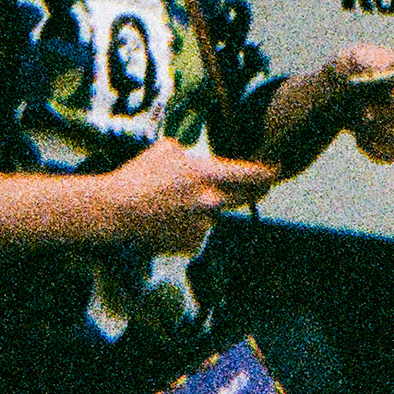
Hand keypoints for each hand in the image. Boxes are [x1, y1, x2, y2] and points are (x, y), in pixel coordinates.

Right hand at [87, 138, 282, 254]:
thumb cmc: (139, 174)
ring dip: (209, 207)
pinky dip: (191, 224)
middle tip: (257, 183)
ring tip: (177, 201)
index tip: (276, 168)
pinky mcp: (191, 244)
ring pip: (216, 213)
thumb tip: (197, 160)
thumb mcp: (167, 149)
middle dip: (254, 189)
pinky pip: (199, 230)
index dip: (268, 171)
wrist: (117, 210)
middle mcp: (211, 202)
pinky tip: (170, 218)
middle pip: (245, 196)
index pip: (251, 174)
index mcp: (207, 175)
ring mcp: (203, 226)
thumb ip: (192, 155)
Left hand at [315, 45, 393, 162]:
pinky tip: (360, 140)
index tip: (392, 98)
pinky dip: (375, 149)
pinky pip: (390, 153)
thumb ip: (363, 62)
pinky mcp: (389, 140)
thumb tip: (378, 70)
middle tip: (365, 115)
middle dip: (386, 115)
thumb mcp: (347, 60)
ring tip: (359, 127)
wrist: (330, 96)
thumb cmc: (344, 71)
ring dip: (380, 134)